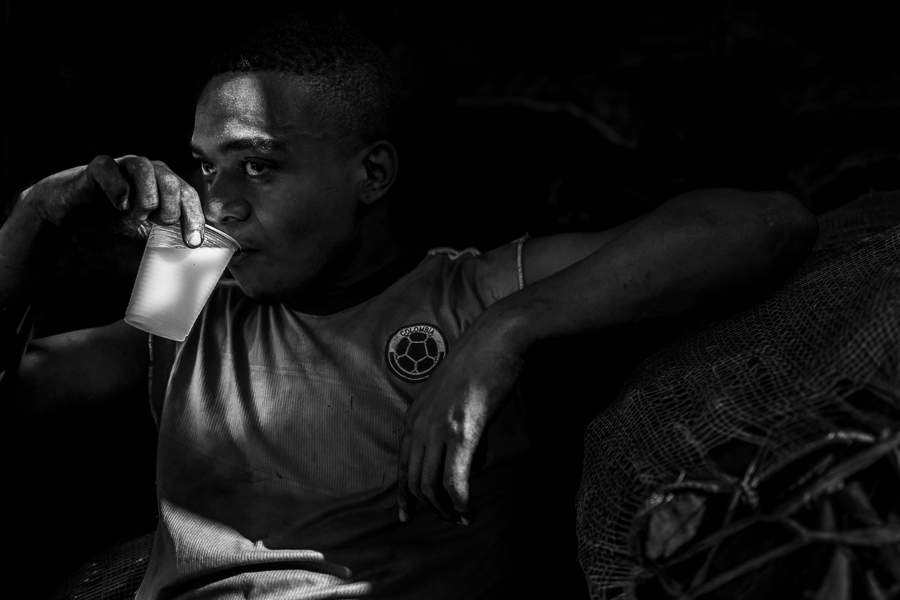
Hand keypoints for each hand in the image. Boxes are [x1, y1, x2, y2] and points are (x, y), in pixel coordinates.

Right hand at [22, 155, 204, 245]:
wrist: (79, 208)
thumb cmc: (119, 217)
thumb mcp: (149, 228)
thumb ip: (171, 233)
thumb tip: (195, 252)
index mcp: (166, 183)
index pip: (189, 195)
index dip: (194, 218)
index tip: (193, 243)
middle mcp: (150, 169)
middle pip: (171, 181)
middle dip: (168, 210)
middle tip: (155, 224)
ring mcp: (124, 164)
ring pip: (145, 168)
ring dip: (145, 198)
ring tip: (136, 215)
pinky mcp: (99, 167)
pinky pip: (110, 169)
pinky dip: (118, 189)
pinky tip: (120, 206)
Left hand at [397, 309, 527, 523]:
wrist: (496, 339)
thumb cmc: (481, 362)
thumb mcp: (453, 395)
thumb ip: (451, 425)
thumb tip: (466, 459)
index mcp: (415, 414)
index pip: (403, 465)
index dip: (404, 494)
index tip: (408, 514)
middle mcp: (420, 424)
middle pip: (415, 481)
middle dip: (430, 507)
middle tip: (449, 519)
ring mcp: (439, 429)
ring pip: (431, 486)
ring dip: (446, 509)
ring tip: (463, 518)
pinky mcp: (462, 433)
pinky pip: (454, 482)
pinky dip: (461, 502)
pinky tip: (470, 509)